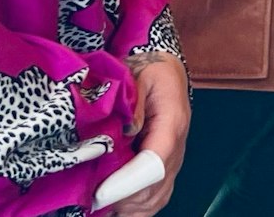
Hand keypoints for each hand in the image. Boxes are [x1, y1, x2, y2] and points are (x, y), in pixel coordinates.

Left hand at [112, 52, 187, 216]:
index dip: (131, 180)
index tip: (104, 190)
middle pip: (158, 184)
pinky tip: (120, 209)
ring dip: (134, 207)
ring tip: (105, 207)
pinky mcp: (167, 165)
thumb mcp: (141, 74)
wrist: (166, 71)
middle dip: (127, 198)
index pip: (156, 160)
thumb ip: (135, 101)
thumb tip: (128, 129)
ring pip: (160, 195)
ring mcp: (174, 157)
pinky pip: (160, 194)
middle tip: (96, 202)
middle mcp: (177, 144)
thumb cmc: (152, 72)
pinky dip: (141, 208)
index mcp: (173, 121)